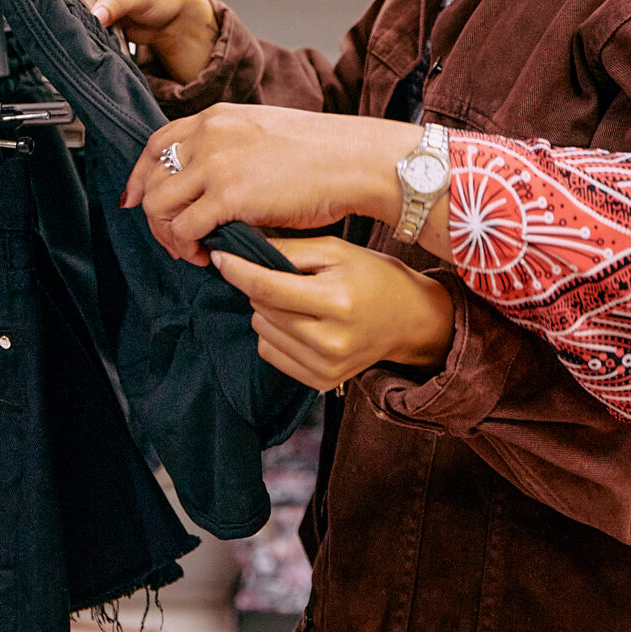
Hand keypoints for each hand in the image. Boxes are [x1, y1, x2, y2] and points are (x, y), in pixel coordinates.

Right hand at [66, 0, 219, 80]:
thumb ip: (116, 4)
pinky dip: (76, 24)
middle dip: (67, 4)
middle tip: (79, 22)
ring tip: (84, 28)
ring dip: (72, 16)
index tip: (73, 9)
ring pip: (61, 1)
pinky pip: (69, 15)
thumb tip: (94, 15)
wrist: (170, 15)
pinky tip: (84, 32)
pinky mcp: (82, 5)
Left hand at [124, 105, 421, 262]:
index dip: (140, 176)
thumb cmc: (322, 154)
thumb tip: (206, 182)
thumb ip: (229, 147)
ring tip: (192, 251)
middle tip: (175, 239)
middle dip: (155, 215)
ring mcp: (216, 162)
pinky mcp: (228, 194)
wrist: (355, 159)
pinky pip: (185, 227)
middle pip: (151, 178)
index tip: (136, 199)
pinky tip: (207, 256)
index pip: (155, 144)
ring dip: (170, 235)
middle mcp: (208, 134)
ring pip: (159, 205)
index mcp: (216, 117)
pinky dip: (188, 247)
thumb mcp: (262, 133)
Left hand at [214, 237, 457, 389]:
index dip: (237, 270)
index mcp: (336, 301)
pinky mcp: (321, 382)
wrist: (410, 320)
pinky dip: (275, 335)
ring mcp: (326, 366)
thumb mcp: (336, 250)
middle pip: (261, 309)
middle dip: (261, 288)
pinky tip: (300, 323)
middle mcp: (330, 340)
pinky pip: (271, 355)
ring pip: (262, 332)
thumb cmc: (374, 277)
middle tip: (287, 277)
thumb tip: (242, 250)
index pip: (267, 287)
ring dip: (268, 312)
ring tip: (299, 301)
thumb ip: (289, 250)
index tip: (220, 256)